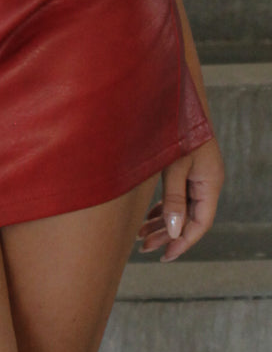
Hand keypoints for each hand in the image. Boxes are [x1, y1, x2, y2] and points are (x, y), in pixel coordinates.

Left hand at [138, 136, 224, 260]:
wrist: (178, 96)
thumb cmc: (177, 128)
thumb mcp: (174, 165)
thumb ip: (173, 198)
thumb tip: (173, 232)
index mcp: (210, 183)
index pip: (200, 223)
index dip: (183, 242)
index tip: (165, 255)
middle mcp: (206, 180)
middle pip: (189, 217)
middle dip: (167, 234)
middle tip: (144, 247)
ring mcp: (197, 173)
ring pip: (181, 206)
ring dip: (162, 221)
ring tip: (140, 235)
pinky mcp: (186, 166)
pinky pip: (177, 194)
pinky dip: (163, 206)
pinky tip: (149, 215)